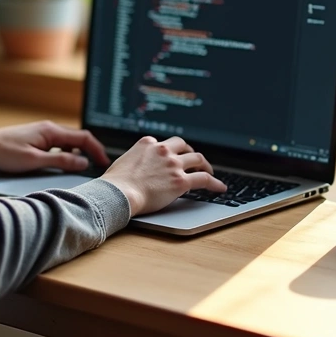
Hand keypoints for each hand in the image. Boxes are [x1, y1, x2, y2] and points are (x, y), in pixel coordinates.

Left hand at [0, 121, 110, 172]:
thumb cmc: (4, 152)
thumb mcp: (34, 161)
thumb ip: (60, 161)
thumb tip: (83, 162)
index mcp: (51, 132)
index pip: (83, 137)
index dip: (97, 150)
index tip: (104, 162)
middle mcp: (49, 129)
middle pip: (79, 138)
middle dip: (91, 152)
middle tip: (98, 167)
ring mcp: (43, 134)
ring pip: (69, 142)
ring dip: (79, 153)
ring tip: (85, 168)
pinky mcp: (37, 140)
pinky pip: (59, 145)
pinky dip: (67, 154)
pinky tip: (65, 164)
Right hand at [100, 136, 227, 216]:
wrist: (119, 193)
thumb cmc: (116, 183)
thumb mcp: (123, 161)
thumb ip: (135, 160)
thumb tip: (136, 168)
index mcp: (148, 143)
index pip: (165, 143)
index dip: (171, 151)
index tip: (173, 157)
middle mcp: (163, 151)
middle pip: (184, 146)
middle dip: (190, 152)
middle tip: (195, 160)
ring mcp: (173, 165)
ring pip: (197, 159)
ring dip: (205, 165)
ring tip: (209, 171)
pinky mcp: (181, 181)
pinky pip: (204, 179)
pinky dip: (214, 182)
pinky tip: (220, 187)